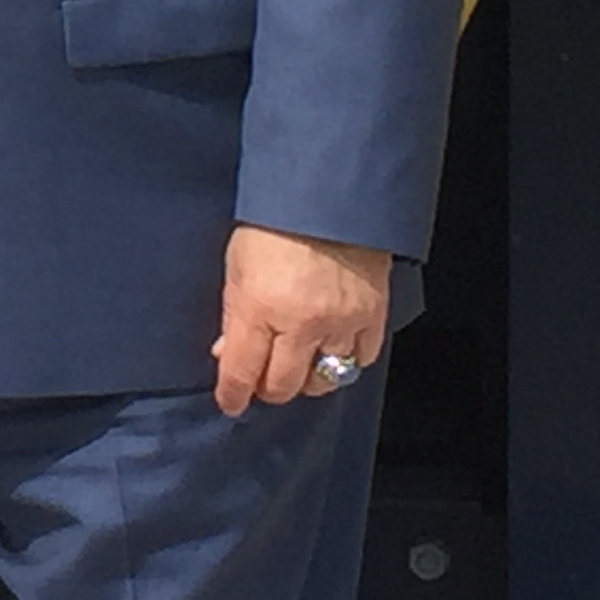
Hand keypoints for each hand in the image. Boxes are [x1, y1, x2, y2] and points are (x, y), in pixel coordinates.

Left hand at [211, 222, 390, 416]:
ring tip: (297, 365)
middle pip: (285, 385)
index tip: (230, 404)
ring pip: (326, 379)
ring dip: (308, 378)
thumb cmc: (271, 224)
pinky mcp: (373, 316)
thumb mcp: (235, 266)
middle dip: (269, 389)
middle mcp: (301, 324)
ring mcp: (341, 323)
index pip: (242, 371)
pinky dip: (346, 360)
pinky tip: (333, 349)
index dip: (233, 395)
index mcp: (258, 309)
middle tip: (263, 380)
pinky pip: (361, 359)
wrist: (328, 195)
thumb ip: (233, 314)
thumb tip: (227, 351)